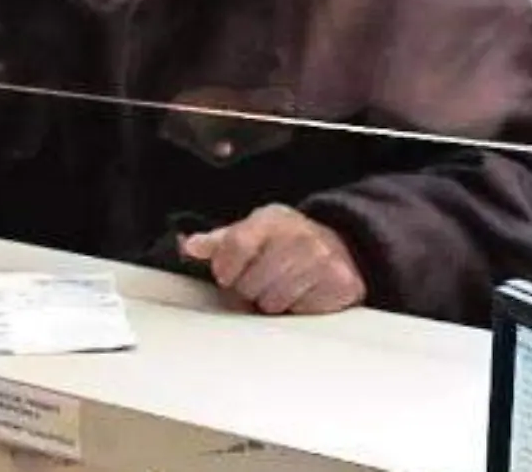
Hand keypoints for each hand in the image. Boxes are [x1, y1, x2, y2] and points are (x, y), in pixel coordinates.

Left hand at [180, 205, 365, 315]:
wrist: (342, 247)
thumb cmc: (286, 242)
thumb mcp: (252, 233)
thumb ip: (219, 242)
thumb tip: (189, 245)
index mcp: (271, 219)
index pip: (235, 244)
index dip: (225, 268)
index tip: (226, 276)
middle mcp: (298, 235)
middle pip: (250, 282)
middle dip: (249, 288)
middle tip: (260, 281)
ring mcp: (321, 259)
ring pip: (272, 301)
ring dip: (271, 302)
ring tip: (280, 288)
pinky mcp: (338, 283)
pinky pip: (299, 311)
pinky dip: (296, 309)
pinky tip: (300, 294)